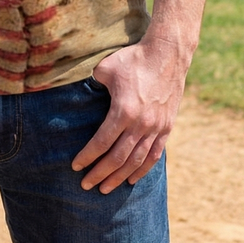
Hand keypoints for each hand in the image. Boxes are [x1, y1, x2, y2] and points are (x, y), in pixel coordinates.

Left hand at [71, 40, 187, 193]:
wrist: (167, 54)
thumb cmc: (133, 58)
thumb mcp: (105, 67)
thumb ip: (92, 83)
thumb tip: (81, 92)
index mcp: (123, 110)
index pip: (101, 142)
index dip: (87, 157)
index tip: (75, 166)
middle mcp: (141, 124)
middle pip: (117, 158)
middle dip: (100, 174)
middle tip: (86, 186)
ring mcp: (156, 127)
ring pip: (136, 161)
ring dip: (119, 177)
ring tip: (106, 188)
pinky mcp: (166, 127)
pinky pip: (154, 155)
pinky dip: (142, 170)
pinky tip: (132, 179)